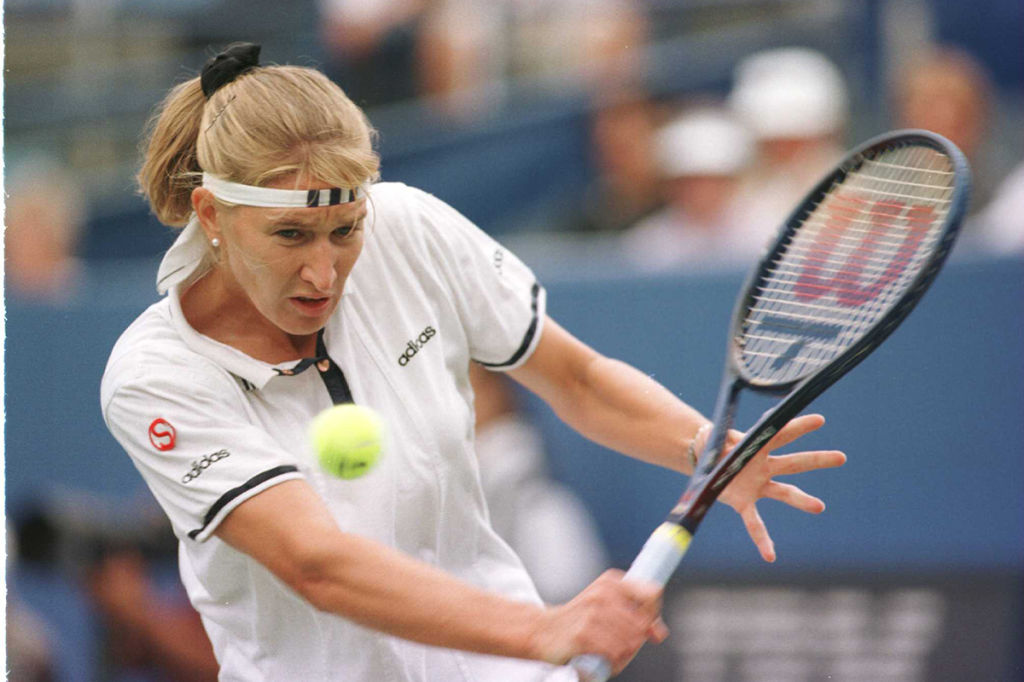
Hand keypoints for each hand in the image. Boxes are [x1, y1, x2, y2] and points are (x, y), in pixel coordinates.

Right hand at [531, 570, 667, 674]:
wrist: (541, 629)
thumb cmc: (579, 620)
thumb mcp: (605, 608)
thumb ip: (636, 617)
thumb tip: (659, 634)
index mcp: (611, 582)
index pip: (651, 594)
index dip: (653, 613)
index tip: (646, 626)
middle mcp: (603, 593)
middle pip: (643, 623)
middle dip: (638, 640)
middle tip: (623, 647)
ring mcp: (592, 613)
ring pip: (631, 640)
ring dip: (625, 654)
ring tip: (613, 655)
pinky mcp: (583, 635)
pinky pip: (614, 653)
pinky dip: (614, 662)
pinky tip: (605, 660)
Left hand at [713, 414, 845, 561]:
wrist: (701, 461)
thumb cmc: (711, 444)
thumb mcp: (712, 436)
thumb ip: (719, 437)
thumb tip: (728, 438)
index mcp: (757, 446)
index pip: (781, 434)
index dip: (798, 426)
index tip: (819, 420)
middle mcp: (763, 466)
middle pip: (794, 462)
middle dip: (817, 459)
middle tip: (842, 457)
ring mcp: (757, 485)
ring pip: (784, 492)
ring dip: (801, 500)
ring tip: (820, 506)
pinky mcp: (744, 502)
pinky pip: (755, 523)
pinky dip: (762, 539)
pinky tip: (770, 556)